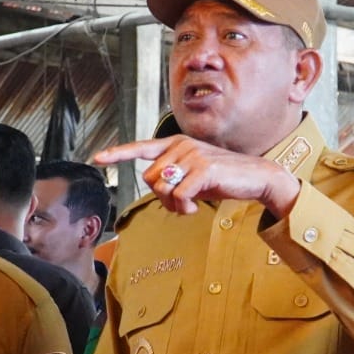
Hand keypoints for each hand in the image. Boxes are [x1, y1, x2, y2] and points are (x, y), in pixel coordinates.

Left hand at [94, 135, 301, 217]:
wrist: (256, 177)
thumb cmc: (222, 178)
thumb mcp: (193, 177)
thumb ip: (172, 178)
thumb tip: (157, 189)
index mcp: (176, 144)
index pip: (141, 148)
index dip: (117, 154)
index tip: (97, 158)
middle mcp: (181, 145)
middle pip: (149, 177)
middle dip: (161, 197)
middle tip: (181, 203)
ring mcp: (192, 155)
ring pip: (161, 188)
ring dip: (172, 205)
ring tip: (190, 204)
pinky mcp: (203, 169)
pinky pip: (178, 196)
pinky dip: (183, 208)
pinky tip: (196, 208)